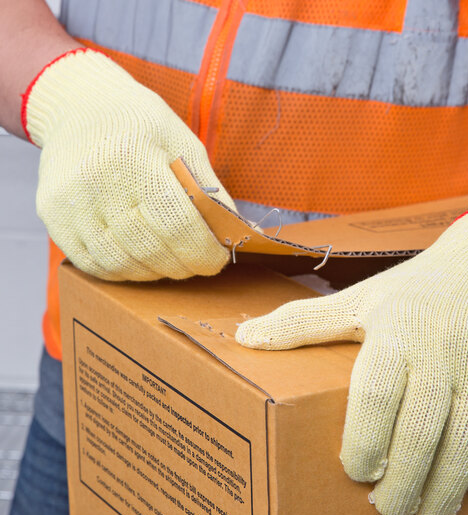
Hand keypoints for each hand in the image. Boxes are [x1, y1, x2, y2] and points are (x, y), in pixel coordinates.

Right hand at [23, 49, 234, 280]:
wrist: (79, 106)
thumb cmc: (142, 127)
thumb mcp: (184, 144)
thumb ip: (209, 191)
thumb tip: (233, 235)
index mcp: (136, 157)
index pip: (177, 224)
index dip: (202, 252)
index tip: (215, 260)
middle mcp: (97, 181)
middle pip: (150, 250)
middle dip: (182, 266)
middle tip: (196, 263)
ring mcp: (69, 201)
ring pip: (120, 264)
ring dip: (154, 273)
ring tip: (169, 261)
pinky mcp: (53, 217)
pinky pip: (93, 264)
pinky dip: (123, 271)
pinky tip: (139, 260)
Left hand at [236, 209, 467, 514]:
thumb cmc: (419, 285)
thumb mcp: (360, 297)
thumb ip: (302, 321)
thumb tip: (243, 338)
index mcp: (394, 327)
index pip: (374, 398)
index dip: (364, 445)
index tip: (358, 474)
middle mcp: (442, 345)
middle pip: (419, 432)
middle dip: (402, 484)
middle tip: (387, 510)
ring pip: (465, 443)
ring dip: (444, 489)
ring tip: (427, 512)